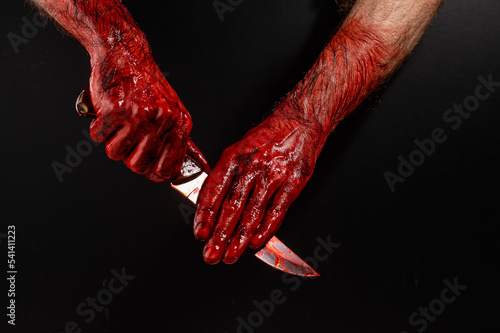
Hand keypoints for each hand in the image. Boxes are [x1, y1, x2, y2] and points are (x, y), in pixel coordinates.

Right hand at [88, 49, 192, 181]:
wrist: (126, 55)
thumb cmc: (146, 84)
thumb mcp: (173, 110)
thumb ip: (177, 139)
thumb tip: (185, 169)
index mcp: (179, 124)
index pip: (169, 168)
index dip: (155, 174)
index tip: (148, 171)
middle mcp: (162, 121)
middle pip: (139, 166)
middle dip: (129, 157)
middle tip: (128, 140)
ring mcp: (138, 116)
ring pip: (116, 154)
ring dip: (112, 142)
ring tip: (118, 125)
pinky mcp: (115, 110)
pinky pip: (98, 136)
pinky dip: (98, 128)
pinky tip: (107, 115)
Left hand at [193, 109, 321, 263]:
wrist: (299, 123)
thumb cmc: (266, 139)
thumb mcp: (238, 150)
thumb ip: (225, 177)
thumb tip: (209, 207)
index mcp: (233, 158)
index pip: (214, 190)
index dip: (205, 215)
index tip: (200, 234)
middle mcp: (252, 166)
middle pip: (232, 206)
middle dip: (220, 234)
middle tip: (211, 255)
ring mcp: (273, 175)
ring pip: (253, 212)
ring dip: (240, 238)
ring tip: (230, 255)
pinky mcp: (293, 182)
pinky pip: (277, 210)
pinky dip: (266, 229)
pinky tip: (255, 242)